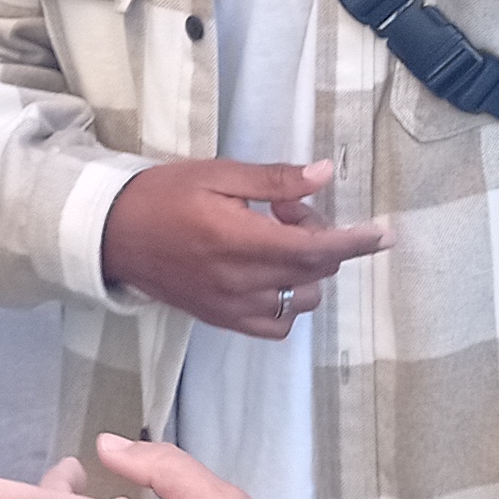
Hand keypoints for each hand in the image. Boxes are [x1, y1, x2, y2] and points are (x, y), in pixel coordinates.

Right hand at [101, 160, 387, 337]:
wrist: (112, 235)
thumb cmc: (163, 195)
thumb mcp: (217, 174)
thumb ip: (274, 180)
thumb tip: (325, 175)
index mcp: (239, 239)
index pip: (315, 247)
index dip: (356, 242)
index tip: (385, 235)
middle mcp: (240, 281)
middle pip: (313, 270)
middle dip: (320, 237)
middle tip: (287, 207)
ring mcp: (232, 307)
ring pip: (300, 299)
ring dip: (306, 268)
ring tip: (273, 238)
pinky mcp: (222, 320)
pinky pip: (276, 324)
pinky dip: (288, 301)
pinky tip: (271, 274)